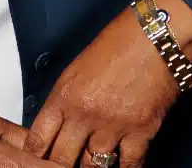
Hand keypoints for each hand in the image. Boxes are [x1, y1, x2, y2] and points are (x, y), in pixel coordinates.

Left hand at [24, 0, 191, 167]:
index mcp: (65, 95)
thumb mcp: (78, 67)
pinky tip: (119, 164)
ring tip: (90, 163)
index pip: (39, 139)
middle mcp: (85, 114)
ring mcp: (112, 126)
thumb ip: (67, 99)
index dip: (36, 154)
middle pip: (62, 159)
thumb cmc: (119, 43)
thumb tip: (60, 124)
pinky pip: (127, 165)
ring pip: (92, 167)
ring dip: (91, 166)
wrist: (155, 37)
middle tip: (65, 161)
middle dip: (61, 163)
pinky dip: (124, 167)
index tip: (39, 158)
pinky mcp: (140, 132)